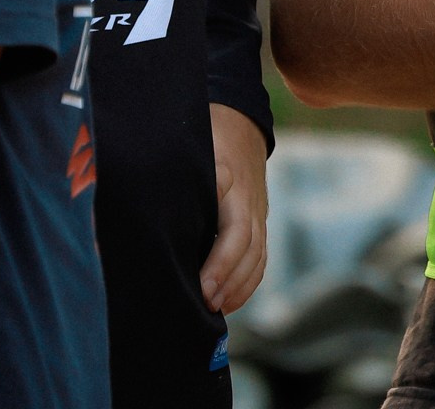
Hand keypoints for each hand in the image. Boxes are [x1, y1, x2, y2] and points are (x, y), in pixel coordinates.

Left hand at [200, 105, 267, 314]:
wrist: (239, 122)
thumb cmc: (205, 136)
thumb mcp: (192, 146)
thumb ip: (186, 174)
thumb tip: (173, 207)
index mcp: (234, 184)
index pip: (235, 232)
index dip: (221, 263)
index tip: (202, 286)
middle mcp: (250, 202)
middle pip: (250, 249)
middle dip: (229, 282)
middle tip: (206, 306)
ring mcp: (258, 212)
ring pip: (259, 256)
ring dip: (241, 287)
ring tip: (215, 311)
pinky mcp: (258, 222)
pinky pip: (261, 257)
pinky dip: (248, 282)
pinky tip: (228, 301)